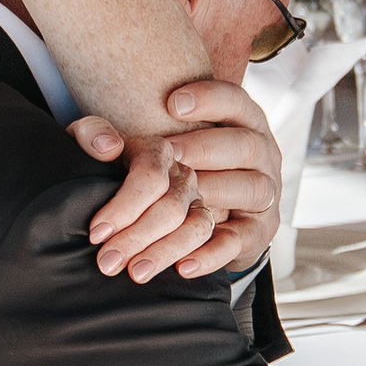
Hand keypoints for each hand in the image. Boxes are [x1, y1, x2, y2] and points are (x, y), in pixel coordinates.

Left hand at [77, 76, 280, 282]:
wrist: (215, 213)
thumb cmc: (175, 167)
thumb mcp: (146, 141)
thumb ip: (110, 134)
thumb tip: (104, 146)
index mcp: (238, 120)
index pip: (232, 99)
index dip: (209, 99)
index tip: (171, 104)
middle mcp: (259, 152)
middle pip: (241, 146)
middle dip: (203, 150)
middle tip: (167, 159)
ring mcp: (262, 192)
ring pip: (245, 190)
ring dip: (203, 203)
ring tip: (158, 223)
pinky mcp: (256, 232)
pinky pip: (239, 240)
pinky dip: (211, 253)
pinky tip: (181, 266)